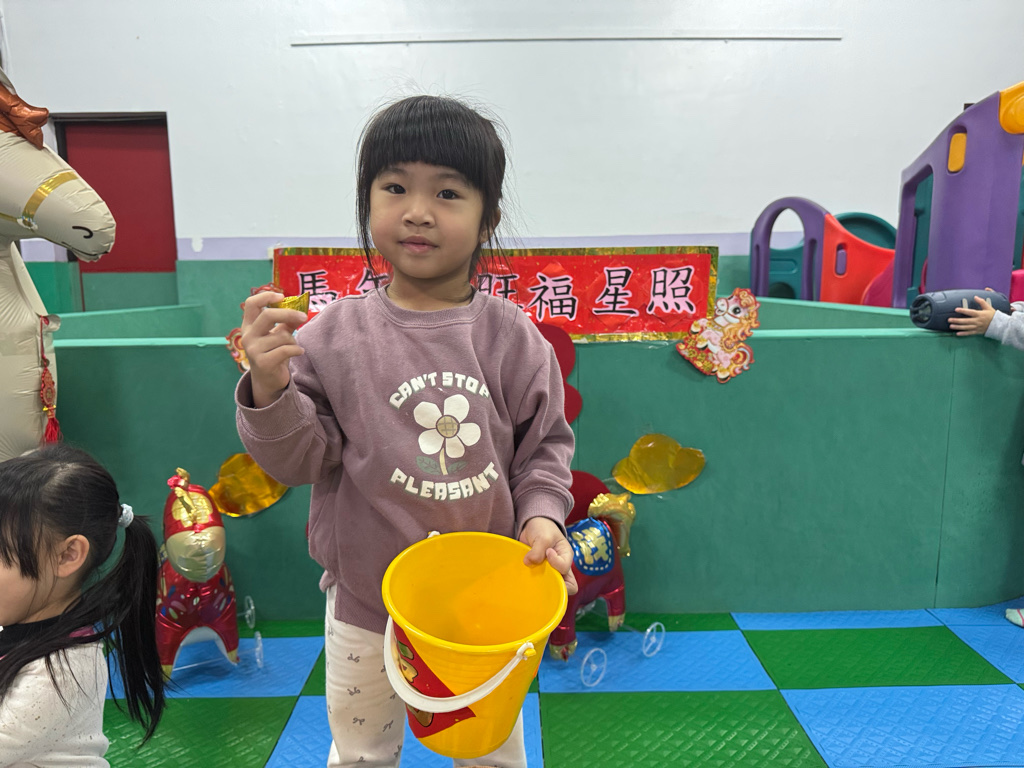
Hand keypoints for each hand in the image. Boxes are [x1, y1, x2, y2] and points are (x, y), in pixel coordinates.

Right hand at [240, 292, 307, 406]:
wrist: (268, 380)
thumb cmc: (273, 353)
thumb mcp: (278, 335)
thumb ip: (287, 322)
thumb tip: (300, 309)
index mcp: (249, 326)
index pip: (251, 304)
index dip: (266, 296)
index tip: (281, 296)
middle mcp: (248, 336)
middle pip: (267, 315)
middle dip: (288, 314)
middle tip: (303, 316)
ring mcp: (253, 350)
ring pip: (282, 336)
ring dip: (293, 340)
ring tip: (293, 347)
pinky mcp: (263, 363)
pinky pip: (286, 349)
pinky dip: (297, 350)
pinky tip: (299, 352)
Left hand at [519, 517, 577, 594]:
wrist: (532, 526)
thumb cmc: (543, 528)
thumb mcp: (543, 536)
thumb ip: (538, 550)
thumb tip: (529, 563)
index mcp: (566, 556)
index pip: (565, 568)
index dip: (555, 563)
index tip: (547, 552)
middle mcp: (560, 566)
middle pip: (564, 586)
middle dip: (551, 584)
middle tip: (539, 574)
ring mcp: (549, 571)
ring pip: (551, 587)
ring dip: (540, 584)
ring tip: (531, 575)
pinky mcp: (539, 572)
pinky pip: (539, 582)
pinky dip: (532, 581)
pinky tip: (525, 575)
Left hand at [948, 294, 995, 335]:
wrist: (999, 325)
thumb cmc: (993, 315)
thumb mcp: (988, 307)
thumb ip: (981, 302)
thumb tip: (975, 296)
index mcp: (980, 314)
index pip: (970, 312)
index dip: (963, 310)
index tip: (956, 309)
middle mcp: (977, 321)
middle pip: (965, 321)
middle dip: (957, 320)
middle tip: (949, 320)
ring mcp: (977, 327)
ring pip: (966, 327)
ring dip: (958, 327)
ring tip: (951, 326)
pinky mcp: (977, 331)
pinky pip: (970, 333)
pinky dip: (963, 334)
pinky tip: (957, 334)